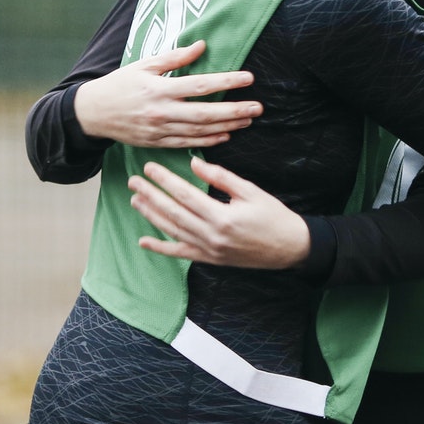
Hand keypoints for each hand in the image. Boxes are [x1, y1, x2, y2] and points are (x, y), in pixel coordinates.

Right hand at [72, 41, 259, 148]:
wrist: (93, 113)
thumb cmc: (119, 84)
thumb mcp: (144, 65)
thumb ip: (174, 57)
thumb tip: (202, 46)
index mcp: (159, 88)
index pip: (200, 85)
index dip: (226, 83)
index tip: (248, 78)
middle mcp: (162, 111)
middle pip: (205, 113)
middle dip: (234, 110)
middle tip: (258, 107)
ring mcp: (160, 130)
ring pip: (200, 131)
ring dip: (227, 126)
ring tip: (248, 120)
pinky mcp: (157, 143)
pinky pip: (188, 144)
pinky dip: (208, 141)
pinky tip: (226, 136)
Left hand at [129, 158, 310, 268]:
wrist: (290, 247)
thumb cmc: (273, 216)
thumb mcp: (250, 191)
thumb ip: (221, 177)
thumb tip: (194, 164)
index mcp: (222, 216)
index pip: (185, 195)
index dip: (165, 180)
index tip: (150, 167)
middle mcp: (211, 236)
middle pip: (173, 212)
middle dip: (151, 195)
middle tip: (134, 181)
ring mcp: (209, 250)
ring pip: (172, 231)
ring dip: (151, 216)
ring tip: (136, 200)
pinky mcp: (210, 259)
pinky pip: (181, 253)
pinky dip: (161, 249)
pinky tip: (144, 242)